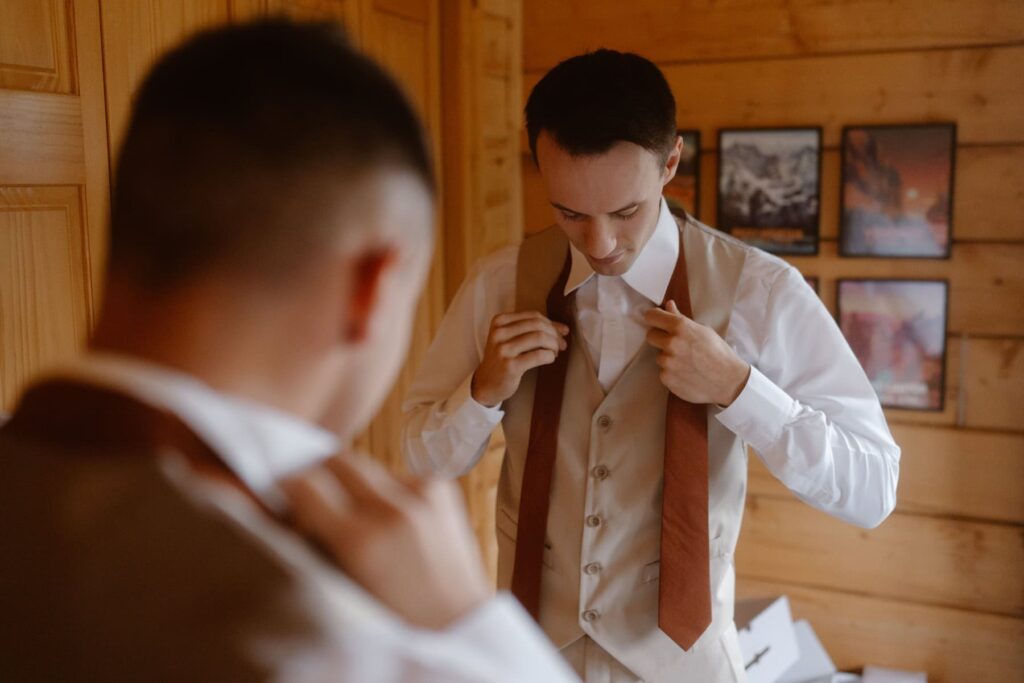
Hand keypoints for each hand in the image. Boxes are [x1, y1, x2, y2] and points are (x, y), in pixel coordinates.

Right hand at [282, 453, 490, 629]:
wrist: (454, 625)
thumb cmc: (389, 619)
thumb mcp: (339, 586)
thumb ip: (308, 543)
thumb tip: (281, 505)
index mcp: (361, 541)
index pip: (305, 483)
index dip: (286, 485)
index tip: (280, 494)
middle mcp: (394, 510)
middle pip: (337, 459)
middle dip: (317, 472)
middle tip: (310, 496)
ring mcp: (423, 494)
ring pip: (367, 465)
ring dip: (352, 483)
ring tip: (354, 516)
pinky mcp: (442, 488)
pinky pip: (396, 475)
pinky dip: (384, 490)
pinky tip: (390, 521)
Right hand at [471, 311, 569, 406]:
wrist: (486, 383)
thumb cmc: (502, 359)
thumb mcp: (511, 339)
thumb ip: (534, 330)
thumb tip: (563, 329)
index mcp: (499, 321)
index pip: (533, 316)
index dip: (551, 323)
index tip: (560, 333)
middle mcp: (499, 333)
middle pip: (538, 325)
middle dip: (554, 334)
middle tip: (561, 344)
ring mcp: (503, 349)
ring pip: (539, 338)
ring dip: (554, 345)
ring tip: (555, 352)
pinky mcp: (510, 366)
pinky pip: (539, 355)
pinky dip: (549, 356)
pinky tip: (550, 359)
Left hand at [644, 300, 750, 406]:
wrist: (729, 381)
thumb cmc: (718, 353)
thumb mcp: (703, 330)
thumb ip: (681, 318)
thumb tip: (668, 304)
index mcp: (681, 326)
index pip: (652, 316)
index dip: (654, 318)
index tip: (656, 321)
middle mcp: (671, 343)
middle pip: (650, 336)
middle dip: (659, 338)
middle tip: (674, 344)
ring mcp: (668, 362)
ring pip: (659, 356)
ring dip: (668, 358)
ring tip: (686, 362)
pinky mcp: (666, 378)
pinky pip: (663, 372)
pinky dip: (672, 373)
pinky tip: (686, 374)